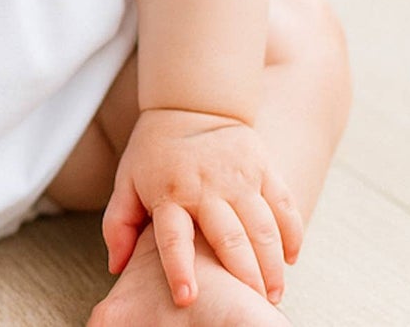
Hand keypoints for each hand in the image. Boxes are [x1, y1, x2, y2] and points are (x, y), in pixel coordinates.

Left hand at [101, 108, 303, 308]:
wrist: (189, 102)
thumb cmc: (155, 152)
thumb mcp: (127, 181)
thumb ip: (119, 224)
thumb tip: (117, 267)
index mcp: (168, 192)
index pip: (173, 237)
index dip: (180, 268)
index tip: (188, 298)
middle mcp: (205, 186)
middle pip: (229, 239)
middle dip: (243, 278)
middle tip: (250, 307)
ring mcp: (238, 176)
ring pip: (262, 228)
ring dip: (271, 266)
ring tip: (272, 294)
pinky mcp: (262, 166)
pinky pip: (284, 205)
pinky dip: (292, 234)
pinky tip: (291, 259)